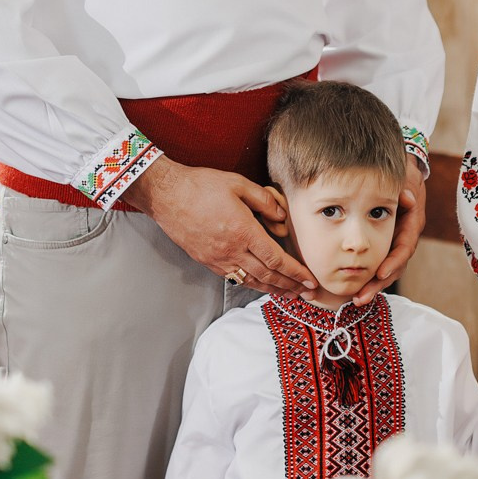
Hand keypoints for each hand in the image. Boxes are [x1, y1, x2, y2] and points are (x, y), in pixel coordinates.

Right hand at [121, 157, 313, 293]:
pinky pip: (235, 278)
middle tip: (307, 293)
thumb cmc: (201, 186)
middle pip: (267, 276)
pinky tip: (261, 285)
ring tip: (289, 295)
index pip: (276, 259)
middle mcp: (232, 250)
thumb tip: (282, 218)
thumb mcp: (238, 183)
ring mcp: (218, 259)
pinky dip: (252, 284)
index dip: (296, 273)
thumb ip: (264, 200)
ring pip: (251, 281)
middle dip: (290, 286)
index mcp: (243, 231)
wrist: (167, 196)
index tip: (310, 280)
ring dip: (273, 290)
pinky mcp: (207, 261)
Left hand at [352, 162, 426, 305]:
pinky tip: (354, 290)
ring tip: (357, 299)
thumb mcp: (405, 180)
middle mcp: (404, 239)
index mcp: (411, 225)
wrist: (402, 178)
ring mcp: (394, 245)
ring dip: (372, 286)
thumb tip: (406, 198)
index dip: (393, 262)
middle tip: (361, 297)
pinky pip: (379, 266)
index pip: (404, 248)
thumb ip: (405, 189)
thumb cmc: (402, 178)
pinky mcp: (385, 247)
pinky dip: (368, 278)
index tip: (380, 274)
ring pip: (387, 271)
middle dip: (378, 284)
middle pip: (395, 267)